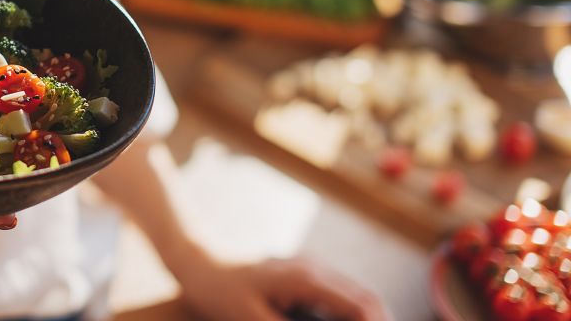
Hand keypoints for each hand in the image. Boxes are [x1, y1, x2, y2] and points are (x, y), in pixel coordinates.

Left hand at [176, 256, 387, 320]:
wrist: (199, 263)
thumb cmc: (221, 292)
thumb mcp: (252, 320)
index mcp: (306, 279)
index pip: (360, 305)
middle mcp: (314, 269)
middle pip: (365, 297)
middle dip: (379, 320)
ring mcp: (309, 268)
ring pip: (354, 294)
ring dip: (366, 316)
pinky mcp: (302, 273)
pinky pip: (338, 293)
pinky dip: (351, 311)